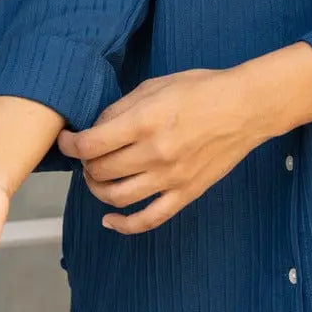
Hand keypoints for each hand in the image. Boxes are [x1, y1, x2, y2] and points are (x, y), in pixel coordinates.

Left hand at [57, 67, 271, 233]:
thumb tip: (96, 128)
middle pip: (99, 171)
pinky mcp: (186, 193)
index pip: (90, 145)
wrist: (246, 107)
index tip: (66, 140)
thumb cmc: (202, 89)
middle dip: (84, 163)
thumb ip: (121, 108)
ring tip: (97, 177)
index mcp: (144, 122)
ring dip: (97, 190)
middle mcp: (154, 153)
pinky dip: (124, 225)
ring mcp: (171, 177)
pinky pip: (149, 219)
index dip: (69, 144)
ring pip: (117, 198)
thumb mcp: (156, 86)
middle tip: (87, 154)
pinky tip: (109, 220)